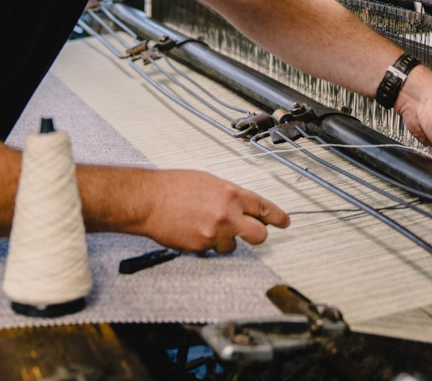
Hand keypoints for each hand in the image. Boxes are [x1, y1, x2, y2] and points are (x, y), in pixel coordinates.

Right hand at [138, 169, 289, 253]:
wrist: (148, 200)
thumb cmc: (172, 187)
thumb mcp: (207, 181)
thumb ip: (228, 194)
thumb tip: (240, 205)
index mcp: (231, 194)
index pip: (264, 208)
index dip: (277, 216)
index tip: (284, 221)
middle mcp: (227, 215)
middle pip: (259, 235)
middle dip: (257, 234)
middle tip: (252, 231)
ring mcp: (214, 234)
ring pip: (232, 246)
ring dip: (224, 239)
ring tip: (206, 226)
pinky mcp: (200, 248)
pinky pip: (210, 250)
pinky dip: (204, 243)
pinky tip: (192, 230)